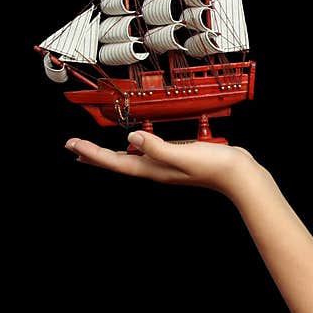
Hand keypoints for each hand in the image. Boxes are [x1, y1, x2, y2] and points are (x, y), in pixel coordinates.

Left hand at [65, 131, 260, 196]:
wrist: (240, 175)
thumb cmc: (216, 166)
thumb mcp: (183, 153)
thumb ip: (157, 147)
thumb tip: (131, 138)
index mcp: (155, 169)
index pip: (116, 162)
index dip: (92, 153)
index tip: (72, 145)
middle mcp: (157, 169)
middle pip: (119, 164)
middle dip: (95, 157)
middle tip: (74, 149)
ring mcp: (167, 166)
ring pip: (131, 160)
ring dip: (112, 155)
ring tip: (96, 152)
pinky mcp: (177, 159)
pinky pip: (147, 154)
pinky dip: (134, 150)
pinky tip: (136, 145)